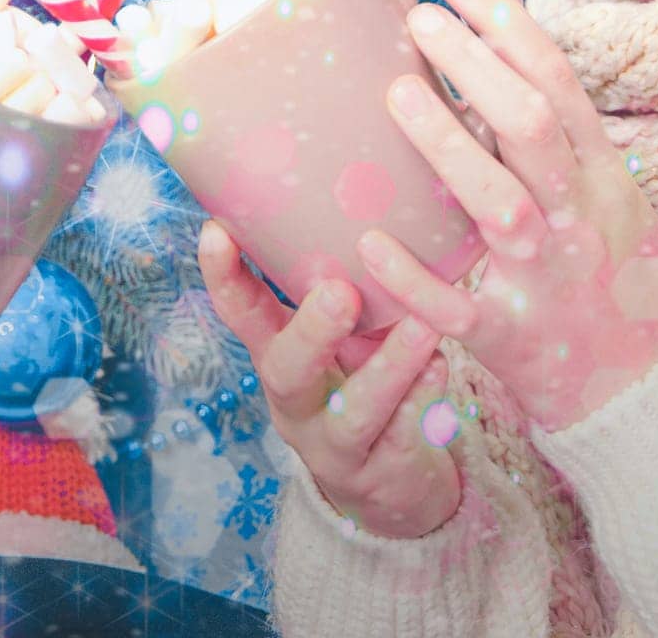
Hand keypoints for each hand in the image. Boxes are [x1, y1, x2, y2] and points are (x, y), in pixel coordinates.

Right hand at [199, 221, 461, 538]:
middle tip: (341, 292)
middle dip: (312, 331)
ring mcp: (337, 442)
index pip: (239, 311)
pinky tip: (442, 369)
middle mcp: (296, 399)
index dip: (222, 275)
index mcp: (276, 353)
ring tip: (422, 325)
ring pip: (355, 411)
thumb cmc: (357, 372)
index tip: (215, 229)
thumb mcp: (335, 332)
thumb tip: (352, 179)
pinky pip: (404, 437)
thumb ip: (332, 278)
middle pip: (288, 369)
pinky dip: (423, 401)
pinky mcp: (384, 471)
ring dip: (389, 367)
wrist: (385, 480)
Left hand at [358, 0, 657, 431]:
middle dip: (475, 66)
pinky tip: (370, 240)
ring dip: (448, 147)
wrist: (655, 385)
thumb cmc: (614, 265)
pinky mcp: (506, 334)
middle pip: (529, 127)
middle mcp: (574, 215)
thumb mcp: (606, 189)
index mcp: (598, 172)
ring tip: (396, 94)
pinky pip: (457, 306)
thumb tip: (481, 50)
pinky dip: (414, 277)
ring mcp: (542, 275)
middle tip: (418, 16)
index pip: (556, 82)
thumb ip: (556, 132)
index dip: (507, 25)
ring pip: (500, 203)